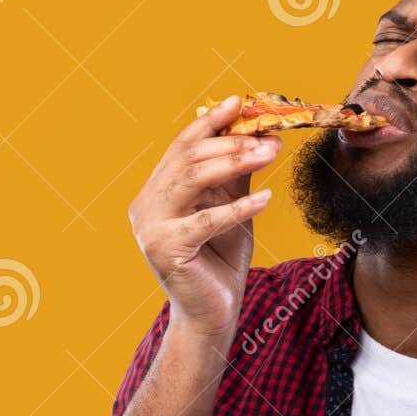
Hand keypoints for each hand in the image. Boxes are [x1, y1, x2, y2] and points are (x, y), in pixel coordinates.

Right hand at [127, 94, 279, 337]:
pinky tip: (267, 199)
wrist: (213, 313)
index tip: (240, 101)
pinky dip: (238, 207)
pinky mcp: (166, 248)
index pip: (182, 146)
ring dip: (235, 162)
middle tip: (270, 137)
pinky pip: (206, 219)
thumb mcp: (231, 209)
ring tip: (269, 155)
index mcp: (156, 191)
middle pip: (189, 158)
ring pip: (193, 180)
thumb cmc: (221, 261)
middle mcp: (146, 204)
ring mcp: (150, 226)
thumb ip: (234, 176)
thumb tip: (257, 134)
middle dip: (232, 143)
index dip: (210, 122)